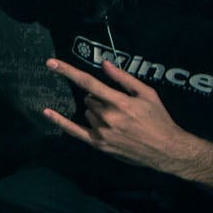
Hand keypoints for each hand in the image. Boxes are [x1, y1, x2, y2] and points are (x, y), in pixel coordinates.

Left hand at [42, 59, 193, 172]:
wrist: (165, 149)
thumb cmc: (158, 119)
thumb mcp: (147, 94)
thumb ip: (124, 78)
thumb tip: (105, 65)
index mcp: (120, 102)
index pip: (88, 82)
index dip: (68, 71)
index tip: (51, 62)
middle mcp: (108, 117)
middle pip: (88, 98)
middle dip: (99, 97)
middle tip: (119, 105)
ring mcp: (101, 132)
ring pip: (87, 112)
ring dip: (96, 111)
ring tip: (119, 119)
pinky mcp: (98, 144)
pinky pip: (73, 130)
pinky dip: (59, 121)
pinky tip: (47, 111)